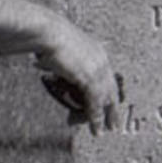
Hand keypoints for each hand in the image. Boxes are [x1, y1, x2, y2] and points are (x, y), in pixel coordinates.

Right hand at [35, 19, 121, 133]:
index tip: (111, 103)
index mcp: (97, 51)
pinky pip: (95, 102)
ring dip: (105, 117)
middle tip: (115, 123)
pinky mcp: (89, 77)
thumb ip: (61, 61)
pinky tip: (95, 128)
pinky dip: (95, 117)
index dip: (109, 92)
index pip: (107, 76)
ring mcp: (97, 69)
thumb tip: (46, 65)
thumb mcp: (61, 49)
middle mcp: (101, 59)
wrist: (48, 31)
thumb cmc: (48, 36)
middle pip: (111, 89)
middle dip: (113, 108)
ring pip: (105, 98)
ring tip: (104, 131)